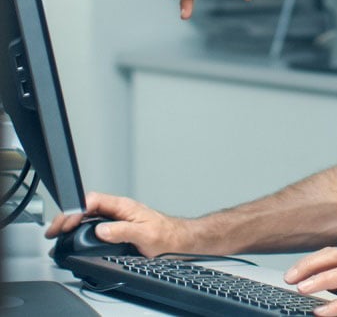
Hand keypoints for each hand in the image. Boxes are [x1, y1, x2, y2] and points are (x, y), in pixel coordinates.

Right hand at [45, 192, 196, 257]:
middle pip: (87, 207)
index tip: (66, 222)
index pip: (94, 200)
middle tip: (53, 230)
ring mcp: (117, 218)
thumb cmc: (167, 235)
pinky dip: (81, 229)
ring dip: (72, 222)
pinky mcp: (117, 227)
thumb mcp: (144, 234)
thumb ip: (122, 231)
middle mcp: (119, 210)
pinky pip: (95, 225)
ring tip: (58, 232)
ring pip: (89, 215)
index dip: (77, 209)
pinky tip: (74, 235)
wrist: (178, 240)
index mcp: (124, 206)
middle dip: (68, 216)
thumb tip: (101, 230)